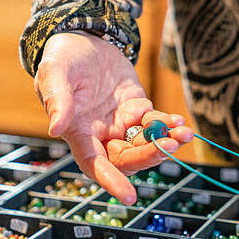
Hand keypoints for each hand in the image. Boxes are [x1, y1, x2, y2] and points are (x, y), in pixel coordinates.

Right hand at [35, 31, 192, 204]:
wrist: (88, 40)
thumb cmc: (65, 57)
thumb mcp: (55, 72)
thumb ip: (57, 99)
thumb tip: (55, 128)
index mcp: (79, 132)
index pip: (94, 164)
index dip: (110, 180)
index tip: (129, 197)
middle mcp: (102, 135)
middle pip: (127, 158)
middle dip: (150, 155)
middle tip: (170, 145)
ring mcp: (122, 124)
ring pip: (146, 145)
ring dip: (166, 142)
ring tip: (183, 132)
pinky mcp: (139, 111)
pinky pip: (155, 125)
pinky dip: (168, 125)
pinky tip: (179, 122)